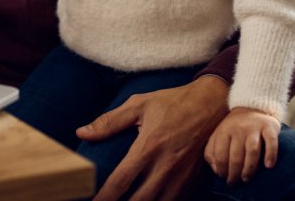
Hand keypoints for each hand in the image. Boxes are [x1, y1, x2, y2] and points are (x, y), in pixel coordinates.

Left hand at [77, 76, 228, 200]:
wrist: (211, 104)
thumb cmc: (172, 103)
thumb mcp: (139, 105)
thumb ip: (109, 122)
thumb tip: (82, 133)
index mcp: (148, 148)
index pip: (121, 181)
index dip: (104, 197)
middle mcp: (165, 167)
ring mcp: (180, 176)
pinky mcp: (191, 180)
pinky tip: (149, 199)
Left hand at [205, 107, 281, 184]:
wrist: (253, 106)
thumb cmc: (234, 127)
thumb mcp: (219, 135)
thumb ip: (212, 151)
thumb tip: (216, 169)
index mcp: (224, 131)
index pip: (220, 154)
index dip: (221, 169)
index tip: (224, 177)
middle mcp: (238, 129)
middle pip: (236, 155)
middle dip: (234, 172)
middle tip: (235, 182)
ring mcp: (254, 128)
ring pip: (252, 150)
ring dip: (249, 167)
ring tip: (247, 178)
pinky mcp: (269, 127)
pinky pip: (271, 142)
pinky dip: (271, 154)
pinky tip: (268, 166)